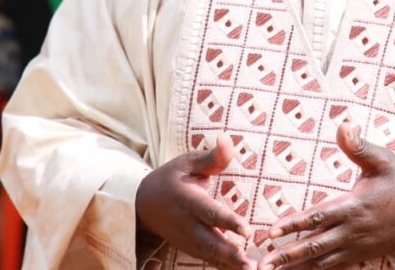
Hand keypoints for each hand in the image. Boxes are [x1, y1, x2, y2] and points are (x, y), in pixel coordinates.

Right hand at [135, 134, 252, 269]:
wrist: (143, 204)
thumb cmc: (171, 178)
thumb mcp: (187, 162)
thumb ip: (212, 157)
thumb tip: (227, 138)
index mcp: (188, 200)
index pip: (210, 213)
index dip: (229, 221)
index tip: (247, 231)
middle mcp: (188, 224)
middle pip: (211, 242)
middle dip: (231, 254)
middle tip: (251, 264)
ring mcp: (188, 240)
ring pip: (211, 256)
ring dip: (230, 265)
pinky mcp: (191, 249)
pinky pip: (209, 261)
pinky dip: (225, 268)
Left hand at [259, 123, 394, 269]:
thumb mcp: (383, 160)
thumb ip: (359, 146)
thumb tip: (343, 124)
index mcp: (354, 206)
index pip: (318, 217)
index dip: (294, 224)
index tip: (271, 231)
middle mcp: (352, 230)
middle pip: (314, 245)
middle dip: (286, 255)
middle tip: (262, 264)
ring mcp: (355, 246)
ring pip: (320, 260)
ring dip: (294, 267)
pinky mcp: (359, 255)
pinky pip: (332, 266)